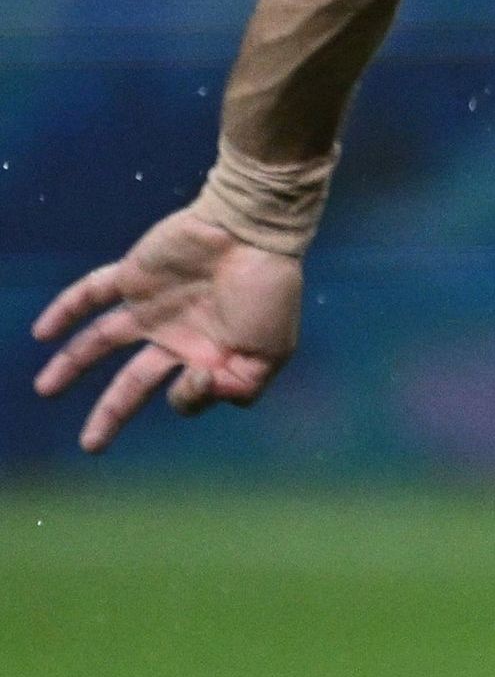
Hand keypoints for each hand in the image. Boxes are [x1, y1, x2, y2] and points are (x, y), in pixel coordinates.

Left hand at [31, 207, 304, 451]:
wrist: (253, 232)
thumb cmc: (267, 292)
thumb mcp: (270, 353)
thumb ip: (239, 388)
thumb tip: (192, 393)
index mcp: (207, 358)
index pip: (183, 396)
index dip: (190, 398)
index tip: (205, 379)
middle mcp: (173, 338)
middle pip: (131, 384)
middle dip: (110, 415)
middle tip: (90, 445)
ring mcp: (149, 308)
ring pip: (99, 343)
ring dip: (69, 366)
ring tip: (44, 390)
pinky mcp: (131, 277)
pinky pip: (89, 294)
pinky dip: (64, 311)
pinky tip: (42, 333)